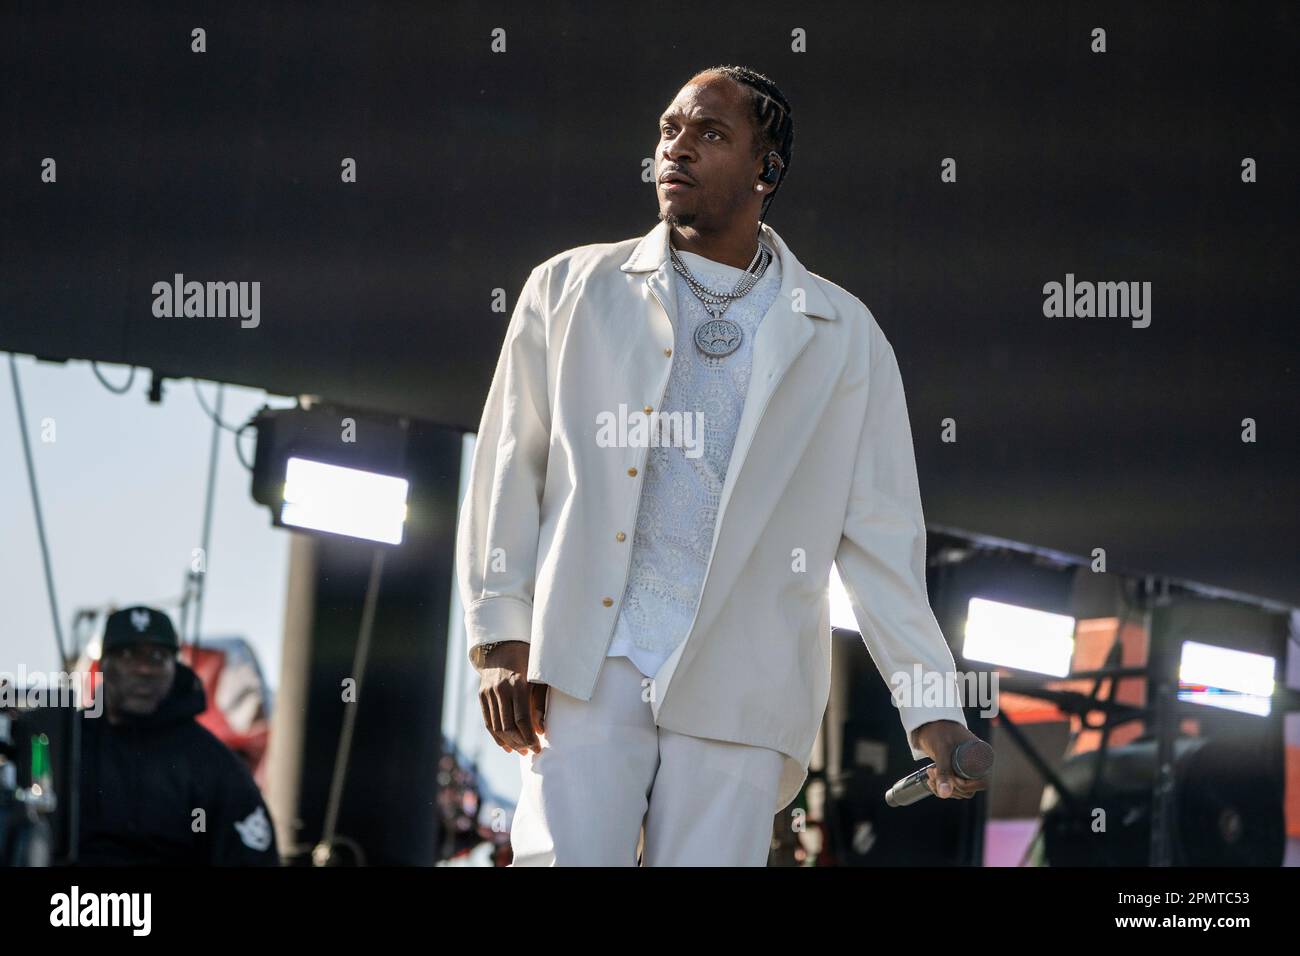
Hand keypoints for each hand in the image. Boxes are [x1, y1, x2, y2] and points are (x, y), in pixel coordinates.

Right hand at [475, 641, 547, 755]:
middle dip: (520, 743)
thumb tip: (540, 729)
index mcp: (518, 685)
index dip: (530, 737)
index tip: (538, 748)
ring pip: (497, 727)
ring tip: (521, 750)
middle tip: (530, 752)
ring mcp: (489, 693)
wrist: (502, 646)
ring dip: (509, 742)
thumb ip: (539, 703)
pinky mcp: (482, 695)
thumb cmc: (528, 662)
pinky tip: (506, 745)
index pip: (522, 720)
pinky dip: (496, 736)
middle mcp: (501, 690)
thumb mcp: (539, 678)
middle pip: (508, 727)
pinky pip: (488, 722)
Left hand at [912, 720, 989, 798]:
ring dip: (943, 787)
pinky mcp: (956, 772)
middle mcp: (976, 765)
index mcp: (981, 757)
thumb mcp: (942, 750)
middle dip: (950, 786)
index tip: (949, 777)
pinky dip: (940, 786)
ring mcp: (966, 770)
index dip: (965, 785)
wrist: (929, 723)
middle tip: (933, 773)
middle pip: (968, 790)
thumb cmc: (939, 730)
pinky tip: (931, 778)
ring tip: (931, 773)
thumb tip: (944, 794)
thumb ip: (943, 772)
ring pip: (959, 791)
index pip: (982, 782)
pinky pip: (952, 788)